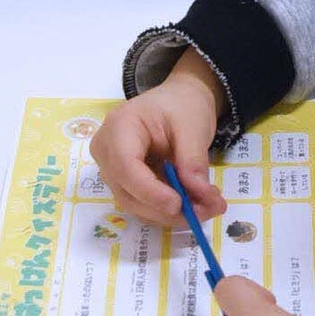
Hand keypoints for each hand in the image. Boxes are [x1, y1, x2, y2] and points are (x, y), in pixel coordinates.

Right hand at [91, 58, 226, 226]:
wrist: (179, 101)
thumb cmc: (182, 105)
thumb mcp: (194, 127)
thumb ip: (193, 161)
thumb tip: (199, 195)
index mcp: (119, 126)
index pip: (126, 167)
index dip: (150, 191)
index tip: (180, 205)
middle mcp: (107, 150)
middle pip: (129, 192)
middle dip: (167, 209)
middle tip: (207, 210)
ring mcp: (112, 168)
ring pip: (136, 204)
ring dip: (171, 214)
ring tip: (207, 207)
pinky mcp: (124, 181)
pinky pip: (142, 203)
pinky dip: (168, 210)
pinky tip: (194, 206)